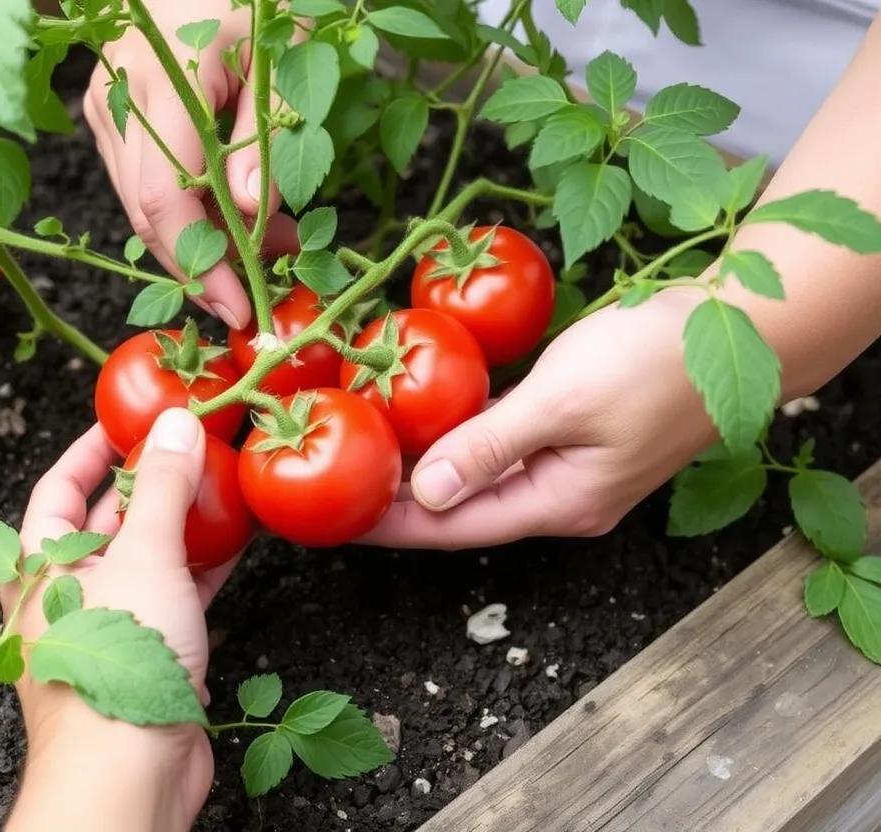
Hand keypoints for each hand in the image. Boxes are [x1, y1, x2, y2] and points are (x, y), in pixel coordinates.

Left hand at [2, 410, 235, 831]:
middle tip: (190, 442)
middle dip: (148, 480)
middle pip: (108, 520)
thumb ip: (162, 488)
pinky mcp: (152, 658)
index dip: (93, 448)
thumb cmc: (114, 666)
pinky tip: (237, 541)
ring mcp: (114, 627)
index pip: (60, 487)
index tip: (128, 415)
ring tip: (222, 481)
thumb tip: (176, 421)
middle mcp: (71, 593)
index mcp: (41, 566)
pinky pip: (179, 595)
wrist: (129, 776)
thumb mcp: (142, 557)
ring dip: (184, 521)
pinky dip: (206, 566)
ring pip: (149, 557)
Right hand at [84, 0, 296, 329]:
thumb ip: (264, 137)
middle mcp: (122, 99)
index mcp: (166, 83)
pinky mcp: (111, 111)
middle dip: (205, 266)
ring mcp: (108, 106)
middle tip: (264, 284)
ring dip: (202, 240)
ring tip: (272, 244)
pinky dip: (189, 210)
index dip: (200, 265)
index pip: (166, 201)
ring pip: (143, 204)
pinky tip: (239, 214)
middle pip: (148, 215)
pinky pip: (143, 181)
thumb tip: (251, 215)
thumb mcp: (281, 57)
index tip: (239, 306)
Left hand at [362, 290, 719, 548]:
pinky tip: (424, 417)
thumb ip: (490, 446)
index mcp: (559, 503)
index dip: (392, 525)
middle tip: (335, 484)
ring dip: (426, 465)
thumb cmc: (654, 359)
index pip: (455, 528)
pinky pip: (502, 444)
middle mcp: (561, 497)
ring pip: (479, 475)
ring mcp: (570, 467)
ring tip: (365, 453)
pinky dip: (460, 434)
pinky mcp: (575, 434)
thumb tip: (427, 493)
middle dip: (399, 499)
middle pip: (462, 508)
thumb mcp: (563, 401)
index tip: (336, 521)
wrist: (740, 326)